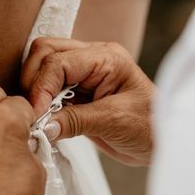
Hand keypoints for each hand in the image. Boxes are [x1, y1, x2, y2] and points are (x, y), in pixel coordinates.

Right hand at [21, 38, 155, 165]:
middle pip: (45, 52)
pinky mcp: (77, 91)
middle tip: (33, 114)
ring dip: (34, 89)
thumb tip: (43, 125)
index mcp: (106, 58)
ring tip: (38, 117)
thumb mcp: (115, 122)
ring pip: (43, 66)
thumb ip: (76, 121)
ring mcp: (83, 73)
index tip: (36, 115)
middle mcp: (92, 58)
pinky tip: (44, 119)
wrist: (162, 142)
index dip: (41, 87)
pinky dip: (41, 101)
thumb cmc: (150, 127)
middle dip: (33, 82)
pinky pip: (49, 87)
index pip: (58, 61)